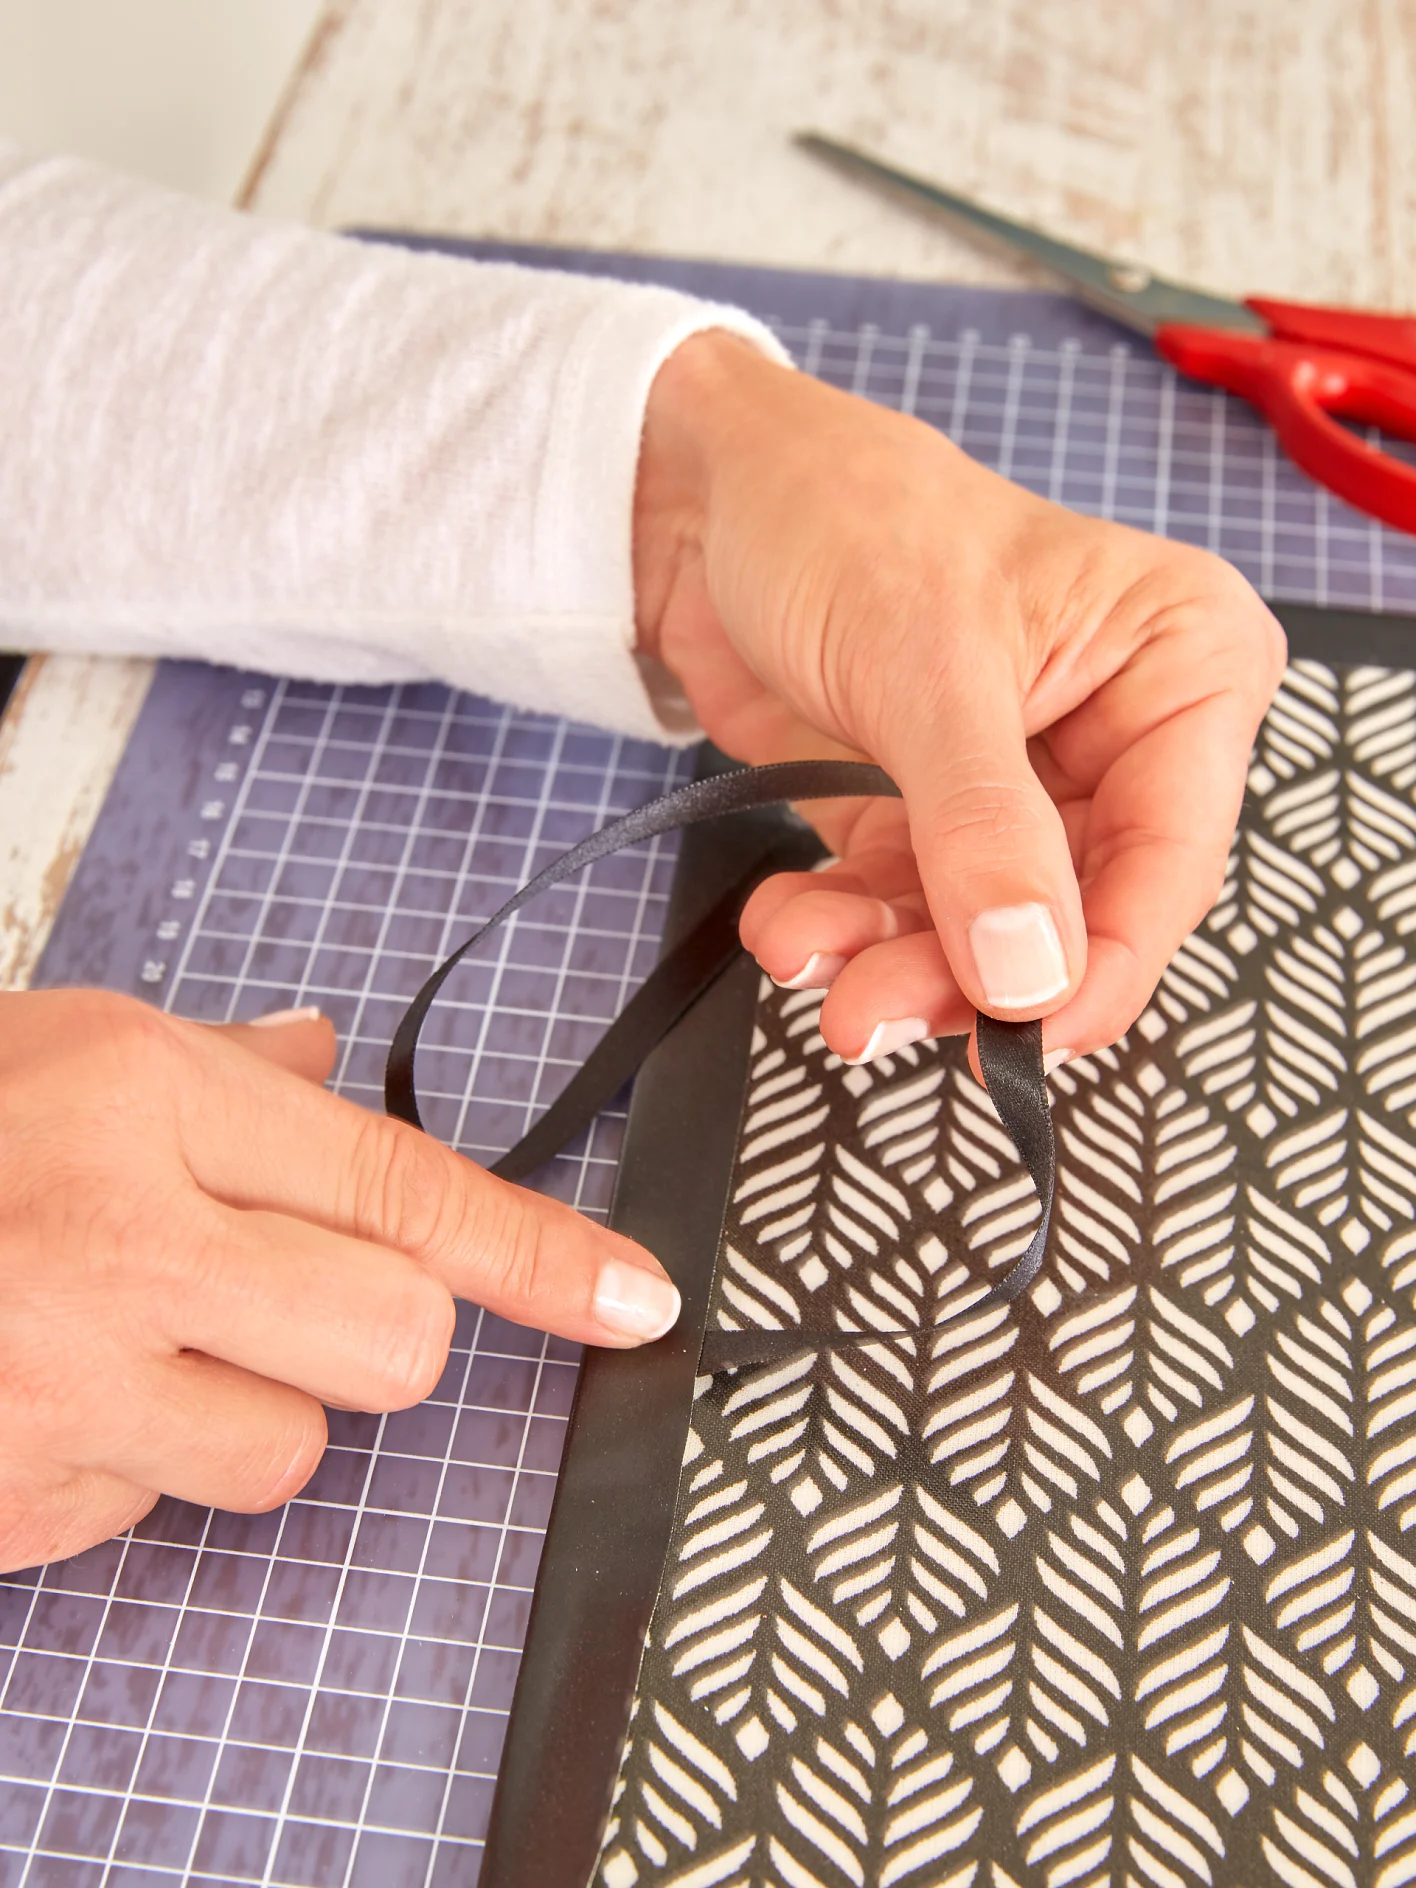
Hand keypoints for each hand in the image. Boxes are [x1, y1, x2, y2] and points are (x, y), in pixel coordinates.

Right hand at [0, 989, 679, 1571]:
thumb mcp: (74, 1053)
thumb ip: (227, 1070)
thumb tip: (331, 1052)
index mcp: (152, 1101)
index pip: (409, 1188)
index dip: (543, 1254)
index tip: (641, 1298)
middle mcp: (125, 1245)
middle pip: (395, 1346)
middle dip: (364, 1330)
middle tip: (269, 1286)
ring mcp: (66, 1389)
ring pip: (289, 1450)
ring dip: (239, 1405)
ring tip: (126, 1339)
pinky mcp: (19, 1505)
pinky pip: (159, 1508)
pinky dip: (131, 1461)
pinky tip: (46, 1392)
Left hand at [634, 333, 1284, 1064]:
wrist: (703, 491)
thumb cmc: (841, 509)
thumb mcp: (928, 663)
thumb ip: (984, 828)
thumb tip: (1030, 969)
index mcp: (1176, 665)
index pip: (1171, 857)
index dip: (1106, 962)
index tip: (1033, 1030)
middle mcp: (1110, 735)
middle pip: (1069, 912)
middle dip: (968, 971)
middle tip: (880, 1010)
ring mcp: (1014, 785)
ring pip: (978, 928)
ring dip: (890, 961)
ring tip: (814, 963)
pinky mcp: (922, 814)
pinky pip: (898, 907)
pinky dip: (839, 930)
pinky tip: (788, 926)